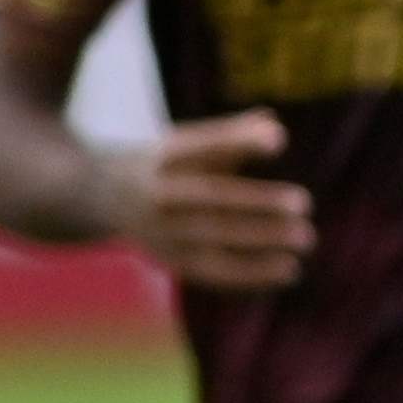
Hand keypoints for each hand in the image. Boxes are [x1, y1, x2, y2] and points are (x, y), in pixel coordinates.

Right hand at [97, 114, 307, 289]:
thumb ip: (233, 134)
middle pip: (211, 197)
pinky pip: (214, 271)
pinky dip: (253, 274)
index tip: (280, 142)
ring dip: (263, 241)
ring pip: (215, 237)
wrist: (97, 195)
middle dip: (259, 202)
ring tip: (306, 238)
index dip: (238, 142)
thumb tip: (275, 127)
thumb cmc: (165, 164)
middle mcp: (158, 193)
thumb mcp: (187, 142)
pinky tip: (290, 272)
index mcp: (163, 155)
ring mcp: (161, 231)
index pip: (202, 145)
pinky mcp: (169, 261)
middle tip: (305, 204)